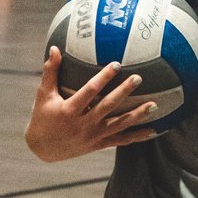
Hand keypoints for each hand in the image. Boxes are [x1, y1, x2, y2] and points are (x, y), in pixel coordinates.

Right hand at [25, 46, 159, 161]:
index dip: (103, 77)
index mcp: (70, 109)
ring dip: (137, 115)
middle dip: (124, 92)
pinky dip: (137, 136)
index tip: (117, 64)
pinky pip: (121, 140)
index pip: (90, 91)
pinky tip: (153, 130)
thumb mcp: (43, 94)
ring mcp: (93, 136)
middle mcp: (83, 124)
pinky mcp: (99, 144)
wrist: (42, 149)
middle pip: (108, 106)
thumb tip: (54, 48)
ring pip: (119, 124)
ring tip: (154, 105)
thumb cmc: (43, 117)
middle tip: (138, 78)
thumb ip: (51, 71)